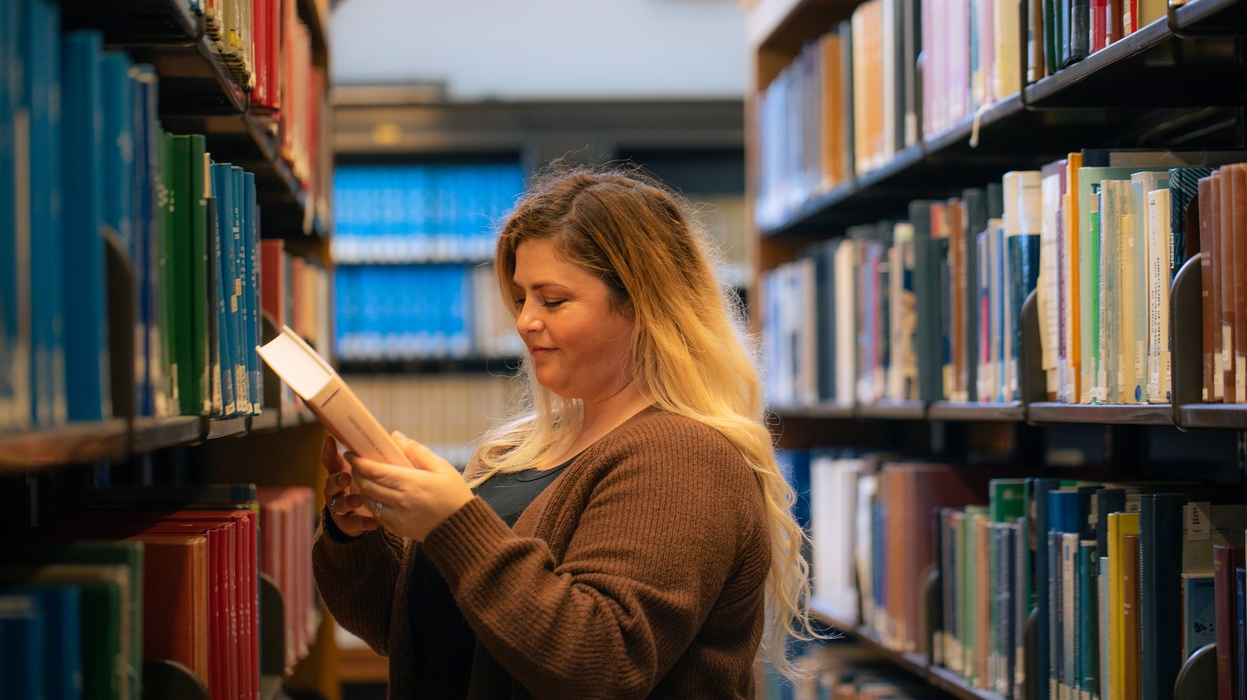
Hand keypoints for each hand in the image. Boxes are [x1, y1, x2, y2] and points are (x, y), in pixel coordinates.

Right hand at [321, 436, 379, 537]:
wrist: (359, 517)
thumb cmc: (366, 486)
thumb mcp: (368, 470)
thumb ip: (375, 456)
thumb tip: (393, 436)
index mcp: (341, 473)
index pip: (332, 461)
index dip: (329, 451)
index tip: (330, 440)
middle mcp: (337, 489)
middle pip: (331, 482)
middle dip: (337, 479)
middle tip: (346, 476)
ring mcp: (340, 507)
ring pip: (339, 504)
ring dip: (348, 501)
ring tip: (358, 499)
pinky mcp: (347, 523)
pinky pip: (353, 523)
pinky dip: (362, 522)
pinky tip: (373, 523)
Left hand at [345, 432, 474, 542]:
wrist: (460, 527)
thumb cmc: (453, 494)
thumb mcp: (441, 467)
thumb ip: (416, 451)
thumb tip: (396, 436)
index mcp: (411, 482)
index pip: (376, 470)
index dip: (359, 461)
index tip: (350, 453)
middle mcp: (401, 500)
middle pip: (367, 484)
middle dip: (356, 472)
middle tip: (354, 463)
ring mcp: (397, 516)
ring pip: (368, 500)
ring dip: (361, 487)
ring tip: (362, 477)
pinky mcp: (397, 528)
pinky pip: (375, 513)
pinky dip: (370, 502)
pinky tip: (373, 494)